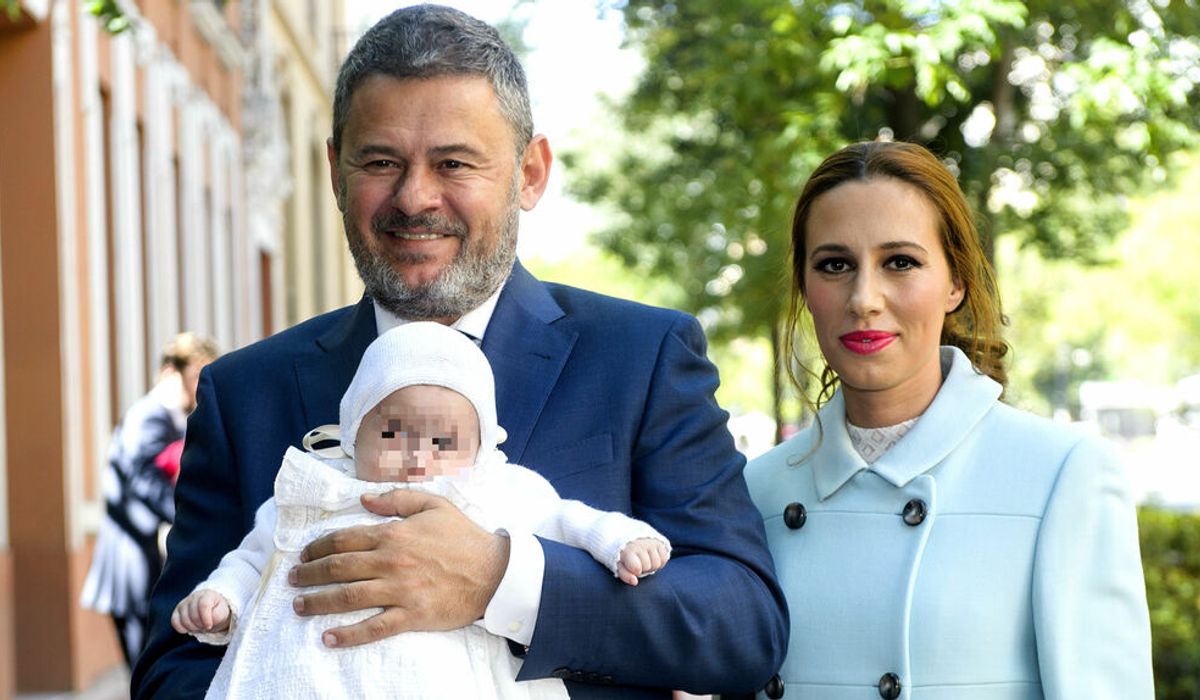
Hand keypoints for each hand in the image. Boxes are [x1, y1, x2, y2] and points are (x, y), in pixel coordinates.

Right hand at [171, 589, 230, 633]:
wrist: (211, 609)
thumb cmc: (218, 611)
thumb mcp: (223, 613)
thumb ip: (217, 615)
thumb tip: (208, 620)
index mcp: (207, 595)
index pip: (203, 605)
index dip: (205, 618)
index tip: (209, 626)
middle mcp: (194, 597)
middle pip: (193, 615)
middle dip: (200, 625)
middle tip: (205, 627)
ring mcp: (184, 603)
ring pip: (183, 619)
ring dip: (192, 628)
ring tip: (199, 627)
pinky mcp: (177, 611)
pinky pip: (174, 621)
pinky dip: (181, 628)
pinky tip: (189, 629)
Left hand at [288, 490, 509, 647]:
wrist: (495, 572)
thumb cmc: (464, 537)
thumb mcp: (434, 505)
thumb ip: (397, 498)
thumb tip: (365, 499)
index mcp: (394, 533)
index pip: (344, 539)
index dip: (318, 547)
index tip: (305, 554)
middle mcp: (391, 562)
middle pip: (338, 568)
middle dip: (309, 574)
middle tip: (292, 579)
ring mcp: (400, 591)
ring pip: (348, 598)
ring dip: (318, 602)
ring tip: (299, 605)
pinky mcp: (411, 616)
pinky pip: (374, 628)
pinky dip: (348, 635)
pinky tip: (328, 638)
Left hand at [617, 538, 669, 585]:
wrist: (630, 539)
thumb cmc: (624, 555)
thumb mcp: (619, 564)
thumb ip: (625, 575)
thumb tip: (635, 582)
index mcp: (629, 550)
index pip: (637, 567)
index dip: (636, 571)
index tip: (633, 568)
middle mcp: (641, 544)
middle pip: (648, 567)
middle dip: (643, 568)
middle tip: (639, 563)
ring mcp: (651, 543)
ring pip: (657, 564)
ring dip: (652, 566)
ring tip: (645, 561)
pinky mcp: (660, 543)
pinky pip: (664, 559)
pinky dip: (659, 562)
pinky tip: (652, 558)